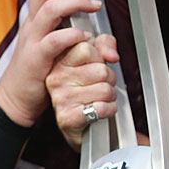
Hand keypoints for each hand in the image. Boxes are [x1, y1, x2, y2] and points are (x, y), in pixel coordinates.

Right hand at [0, 0, 102, 127]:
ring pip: (49, 9)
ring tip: (92, 5)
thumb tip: (107, 41)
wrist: (19, 98)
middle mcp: (33, 24)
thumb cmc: (41, 70)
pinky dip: (70, 35)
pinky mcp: (36, 58)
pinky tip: (82, 36)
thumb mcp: (61, 51)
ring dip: (73, 3)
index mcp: (37, 17)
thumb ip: (84, 42)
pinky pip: (53, 40)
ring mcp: (33, 39)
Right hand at [47, 34, 120, 149]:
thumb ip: (105, 44)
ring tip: (100, 98)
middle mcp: (56, 78)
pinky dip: (109, 110)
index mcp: (60, 61)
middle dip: (109, 79)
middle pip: (101, 70)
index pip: (85, 48)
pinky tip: (101, 110)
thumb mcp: (96, 58)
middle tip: (99, 85)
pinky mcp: (68, 118)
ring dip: (110, 96)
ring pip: (105, 89)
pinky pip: (101, 108)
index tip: (95, 66)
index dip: (99, 58)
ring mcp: (60, 98)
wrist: (81, 124)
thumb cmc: (88, 89)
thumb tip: (111, 54)